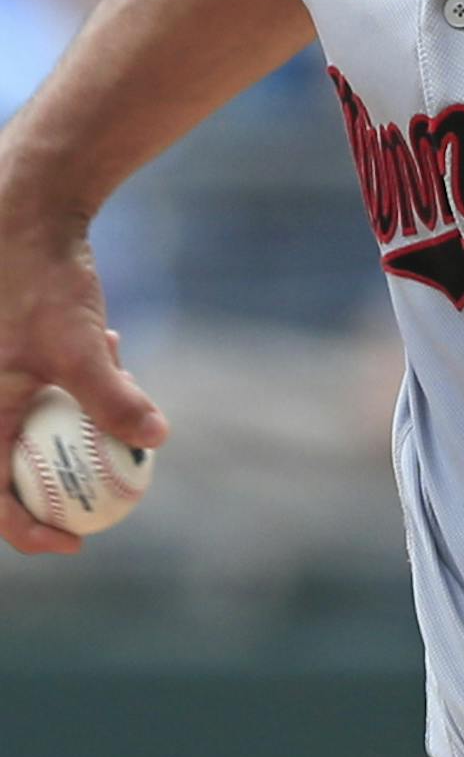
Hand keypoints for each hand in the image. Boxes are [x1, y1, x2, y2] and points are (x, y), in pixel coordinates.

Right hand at [0, 195, 167, 556]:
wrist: (23, 213)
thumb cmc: (41, 280)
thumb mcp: (82, 345)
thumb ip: (113, 398)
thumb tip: (157, 438)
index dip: (30, 533)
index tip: (76, 543)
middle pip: (13, 469)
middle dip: (66, 473)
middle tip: (114, 485)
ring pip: (36, 426)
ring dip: (78, 418)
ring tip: (115, 364)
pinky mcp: (9, 356)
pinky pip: (41, 391)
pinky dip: (73, 384)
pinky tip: (109, 343)